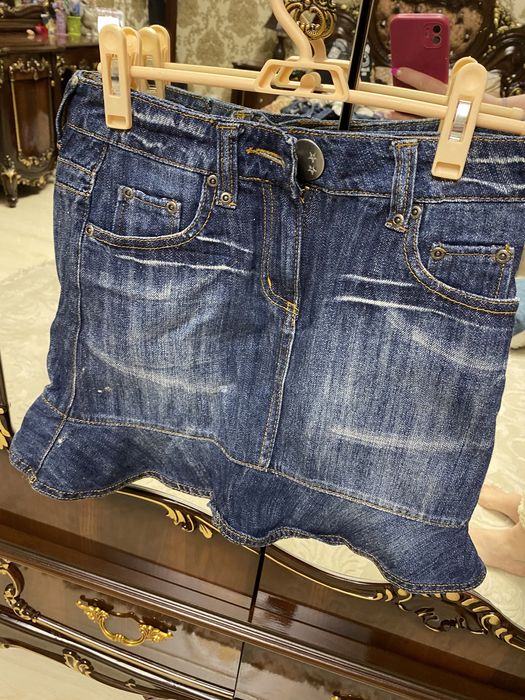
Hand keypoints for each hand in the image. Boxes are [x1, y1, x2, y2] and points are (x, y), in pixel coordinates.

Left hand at [386, 67, 507, 119]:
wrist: (494, 116)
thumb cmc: (474, 96)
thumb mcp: (462, 82)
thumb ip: (447, 77)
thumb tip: (424, 72)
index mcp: (451, 92)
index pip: (428, 83)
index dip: (411, 76)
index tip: (397, 70)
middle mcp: (446, 109)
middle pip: (417, 107)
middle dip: (400, 105)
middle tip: (384, 104)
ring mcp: (443, 124)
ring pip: (417, 123)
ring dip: (400, 119)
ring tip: (387, 115)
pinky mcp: (442, 135)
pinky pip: (423, 131)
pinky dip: (410, 129)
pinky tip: (399, 127)